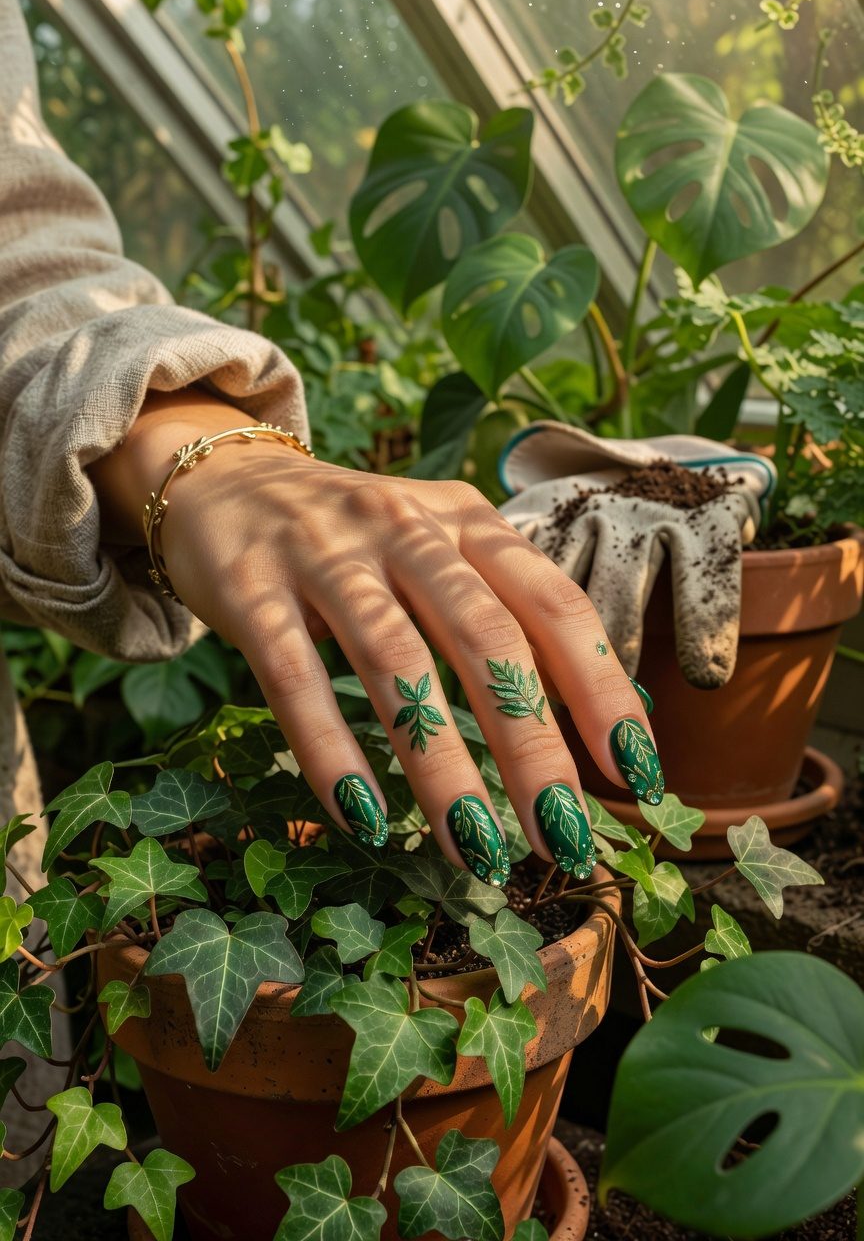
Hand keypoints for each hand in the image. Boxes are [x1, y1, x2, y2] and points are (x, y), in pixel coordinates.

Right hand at [92, 390, 663, 884]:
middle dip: (531, 748)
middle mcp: (404, 527)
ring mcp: (323, 554)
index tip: (636, 773)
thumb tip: (596, 714)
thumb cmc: (356, 540)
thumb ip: (503, 609)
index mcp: (466, 521)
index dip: (602, 688)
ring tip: (474, 850)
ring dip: (440, 765)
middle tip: (563, 839)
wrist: (225, 479)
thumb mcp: (439, 548)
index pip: (553, 604)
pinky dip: (331, 751)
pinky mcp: (251, 589)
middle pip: (485, 639)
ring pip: (394, 663)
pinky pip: (295, 677)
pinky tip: (365, 819)